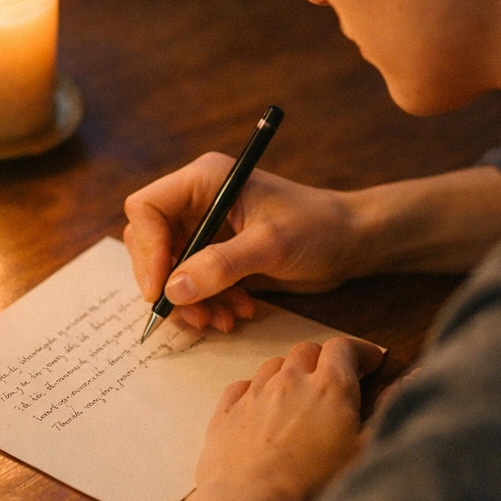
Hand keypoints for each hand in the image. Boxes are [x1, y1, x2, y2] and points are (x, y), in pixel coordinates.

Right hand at [125, 157, 500, 331]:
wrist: (354, 242)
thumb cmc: (319, 229)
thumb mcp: (271, 246)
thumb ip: (221, 265)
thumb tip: (172, 290)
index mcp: (205, 180)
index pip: (147, 209)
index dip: (147, 250)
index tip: (161, 290)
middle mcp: (199, 199)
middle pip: (152, 242)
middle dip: (169, 283)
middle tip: (193, 316)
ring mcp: (208, 226)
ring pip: (171, 268)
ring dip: (190, 300)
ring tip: (222, 321)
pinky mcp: (219, 252)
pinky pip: (193, 281)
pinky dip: (208, 302)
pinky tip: (237, 313)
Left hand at [151, 335, 384, 500]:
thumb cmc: (315, 488)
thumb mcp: (366, 453)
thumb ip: (389, 409)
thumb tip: (413, 375)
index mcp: (329, 386)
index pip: (344, 347)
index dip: (359, 351)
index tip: (370, 362)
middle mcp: (289, 380)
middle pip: (307, 351)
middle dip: (324, 360)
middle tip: (336, 381)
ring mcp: (253, 394)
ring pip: (273, 366)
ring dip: (289, 373)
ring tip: (299, 396)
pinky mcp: (224, 414)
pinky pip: (240, 387)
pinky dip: (254, 391)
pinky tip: (260, 408)